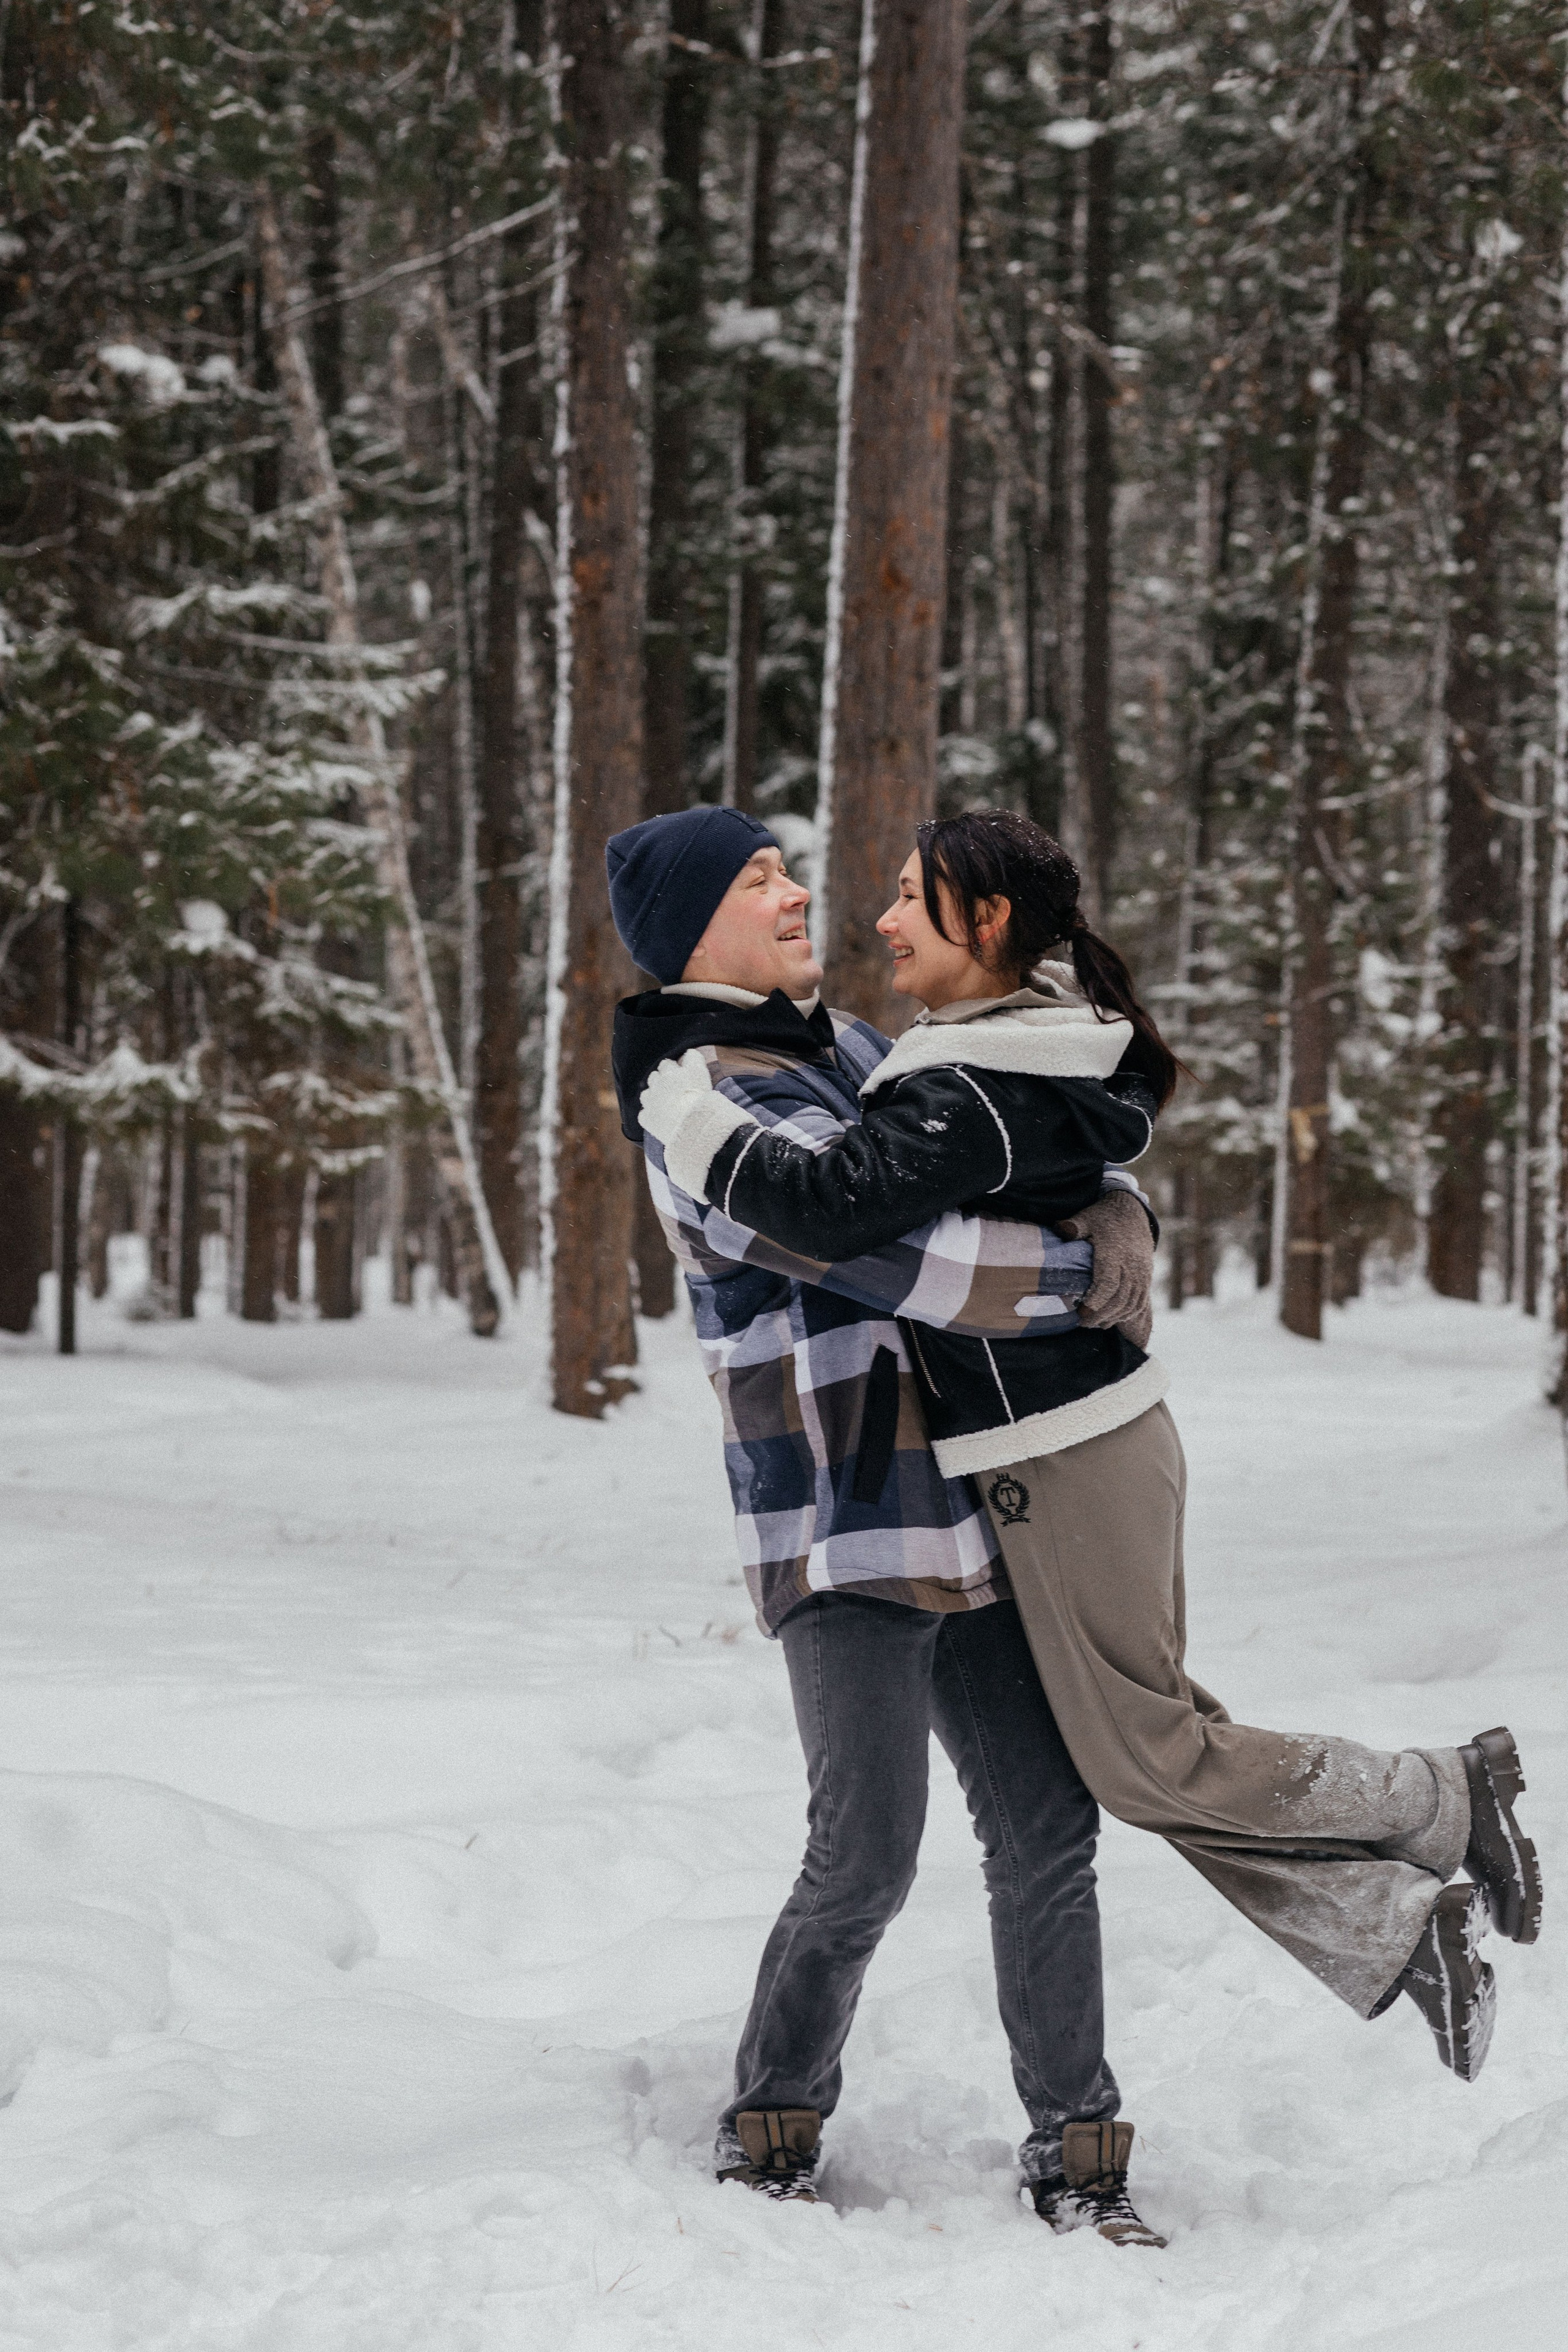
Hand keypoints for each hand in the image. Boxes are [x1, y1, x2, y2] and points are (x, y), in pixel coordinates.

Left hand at [639, 1048, 714, 1144]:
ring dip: (653, 1096)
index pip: (666, 1064)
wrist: (691, 1123)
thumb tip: (689, 1052)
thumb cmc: (698, 1096)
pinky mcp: (646, 1118)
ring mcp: (649, 1102)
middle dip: (661, 1081)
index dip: (673, 1069)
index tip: (680, 1075)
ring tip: (665, 1104)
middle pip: (654, 1077)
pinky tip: (660, 1118)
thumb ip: (694, 1058)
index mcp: (668, 1072)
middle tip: (673, 1090)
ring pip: (646, 1094)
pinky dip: (650, 1115)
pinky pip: (644, 1114)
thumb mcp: (700, 1072)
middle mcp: (655, 1084)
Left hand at [1060, 1190, 1154, 1349]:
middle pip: (1119, 1298)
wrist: (1133, 1212)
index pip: (1108, 1283)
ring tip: (1095, 1324)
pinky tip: (1112, 1319)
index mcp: (1114, 1253)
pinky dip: (1128, 1314)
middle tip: (1082, 1323)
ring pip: (1131, 1303)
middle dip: (1101, 1314)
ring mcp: (1142, 1272)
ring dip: (1113, 1317)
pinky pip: (1141, 1300)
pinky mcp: (1147, 1276)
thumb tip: (1061, 1229)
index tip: (1081, 1312)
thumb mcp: (1086, 1217)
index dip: (1096, 1301)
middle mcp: (1131, 1265)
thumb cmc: (1103, 1217)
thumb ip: (1073, 1226)